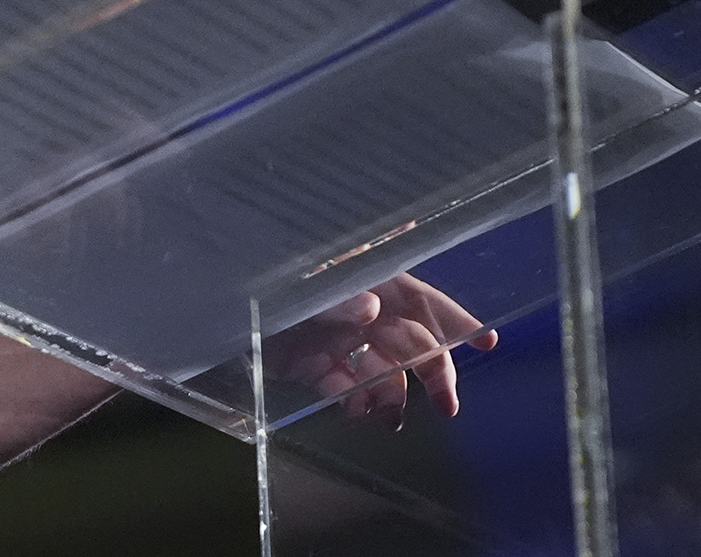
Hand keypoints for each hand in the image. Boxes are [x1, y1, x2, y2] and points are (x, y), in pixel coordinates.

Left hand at [264, 273, 497, 427]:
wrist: (213, 316)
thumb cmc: (259, 287)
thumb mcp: (299, 290)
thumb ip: (335, 298)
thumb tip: (371, 309)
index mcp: (362, 280)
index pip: (419, 297)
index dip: (454, 319)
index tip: (487, 342)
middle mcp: (356, 311)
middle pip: (411, 342)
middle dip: (434, 374)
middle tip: (448, 409)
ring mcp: (337, 340)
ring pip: (384, 372)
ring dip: (393, 396)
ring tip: (389, 419)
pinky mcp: (315, 366)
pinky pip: (348, 387)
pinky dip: (356, 401)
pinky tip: (353, 410)